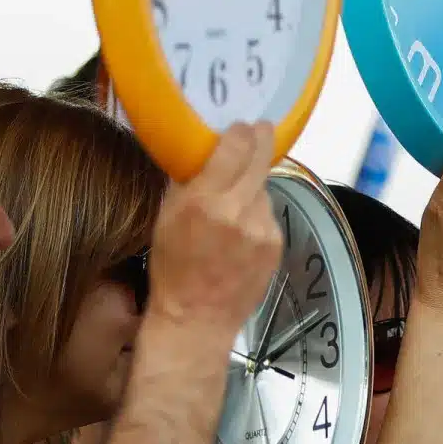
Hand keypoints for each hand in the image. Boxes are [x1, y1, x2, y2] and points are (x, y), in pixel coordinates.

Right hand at [147, 123, 282, 337]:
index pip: (235, 147)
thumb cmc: (173, 269)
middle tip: (261, 128)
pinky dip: (258, 214)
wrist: (197, 318)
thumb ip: (188, 182)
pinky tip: (242, 232)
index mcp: (204, 202)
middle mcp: (238, 211)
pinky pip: (269, 215)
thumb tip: (204, 150)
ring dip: (253, 188)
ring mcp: (262, 228)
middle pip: (260, 159)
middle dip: (261, 140)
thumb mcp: (166, 217)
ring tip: (233, 207)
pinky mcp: (276, 243)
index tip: (242, 125)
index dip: (241, 132)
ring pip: (264, 190)